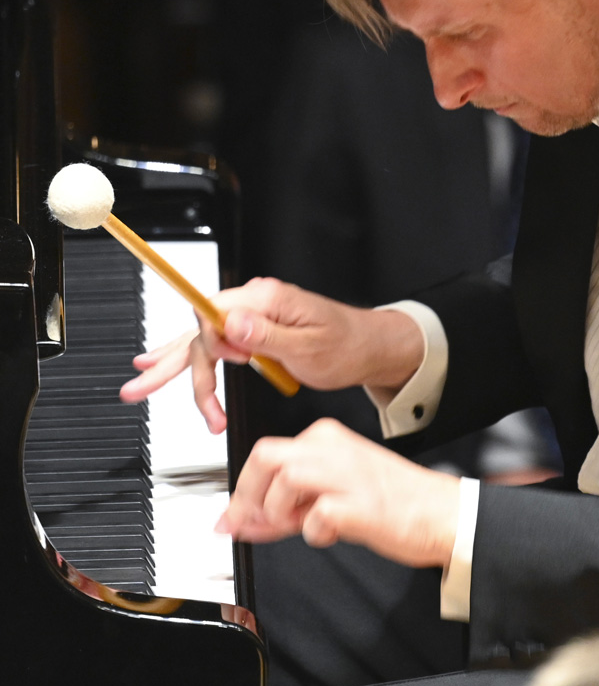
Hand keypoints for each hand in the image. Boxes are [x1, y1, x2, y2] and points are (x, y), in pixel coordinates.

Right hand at [120, 278, 424, 431]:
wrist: (370, 348)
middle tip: (140, 386)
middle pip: (202, 330)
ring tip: (142, 385)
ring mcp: (256, 316)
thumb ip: (266, 337)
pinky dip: (196, 361)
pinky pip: (219, 344)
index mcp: (267, 299)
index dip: (205, 347)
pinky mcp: (259, 331)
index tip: (207, 368)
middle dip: (173, 362)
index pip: (214, 315)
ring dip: (179, 367)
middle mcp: (257, 302)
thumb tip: (232, 323)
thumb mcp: (308, 347)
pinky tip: (164, 363)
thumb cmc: (347, 347)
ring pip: (206, 341)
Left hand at [217, 418, 460, 566]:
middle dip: (249, 497)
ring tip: (302, 526)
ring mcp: (347, 474)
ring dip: (280, 513)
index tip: (235, 519)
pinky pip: (316, 516)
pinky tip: (331, 533)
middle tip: (256, 525)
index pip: (264, 453)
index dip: (242, 490)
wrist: (438, 510)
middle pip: (265, 457)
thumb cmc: (390, 500)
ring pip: (284, 480)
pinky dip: (314, 533)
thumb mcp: (331, 491)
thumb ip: (286, 503)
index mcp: (327, 439)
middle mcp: (333, 449)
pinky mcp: (359, 503)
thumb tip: (241, 520)